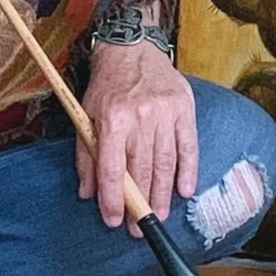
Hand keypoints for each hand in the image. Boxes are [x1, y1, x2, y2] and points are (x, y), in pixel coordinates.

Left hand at [79, 40, 196, 236]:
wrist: (132, 48)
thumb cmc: (107, 84)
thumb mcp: (86, 113)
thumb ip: (87, 154)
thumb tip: (87, 192)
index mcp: (111, 119)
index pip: (113, 168)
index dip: (112, 199)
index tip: (113, 220)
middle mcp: (140, 117)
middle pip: (141, 171)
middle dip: (139, 205)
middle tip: (136, 227)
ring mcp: (165, 114)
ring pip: (165, 164)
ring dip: (162, 195)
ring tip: (158, 216)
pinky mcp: (184, 110)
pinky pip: (189, 147)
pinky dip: (188, 172)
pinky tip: (184, 191)